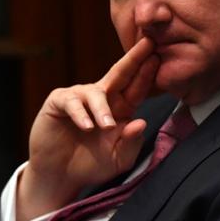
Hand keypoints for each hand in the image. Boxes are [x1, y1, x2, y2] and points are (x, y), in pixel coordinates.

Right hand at [17, 37, 159, 220]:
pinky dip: (80, 115)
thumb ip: (131, 143)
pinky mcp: (58, 103)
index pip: (137, 88)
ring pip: (95, 93)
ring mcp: (79, 98)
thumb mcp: (118, 159)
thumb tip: (141, 122)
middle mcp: (102, 98)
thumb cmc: (92, 165)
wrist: (60, 176)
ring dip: (102, 109)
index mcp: (121, 109)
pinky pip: (72, 103)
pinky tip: (87, 127)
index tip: (161, 57)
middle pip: (120, 74)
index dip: (147, 73)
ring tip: (106, 127)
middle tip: (148, 43)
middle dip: (134, 58)